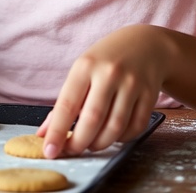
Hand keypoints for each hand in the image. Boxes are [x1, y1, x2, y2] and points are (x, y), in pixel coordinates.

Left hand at [39, 25, 166, 157]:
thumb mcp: (82, 70)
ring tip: (91, 144)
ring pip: (115, 128)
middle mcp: (109, 74)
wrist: (144, 44)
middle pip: (92, 119)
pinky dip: (121, 138)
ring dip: (100, 143)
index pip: (68, 104)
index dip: (57, 131)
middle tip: (72, 151)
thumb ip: (66, 101)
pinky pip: (135, 128)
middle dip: (79, 143)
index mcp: (85, 66)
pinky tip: (113, 134)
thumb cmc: (105, 60)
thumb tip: (45, 132)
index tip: (49, 150)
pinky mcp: (150, 95)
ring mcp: (132, 84)